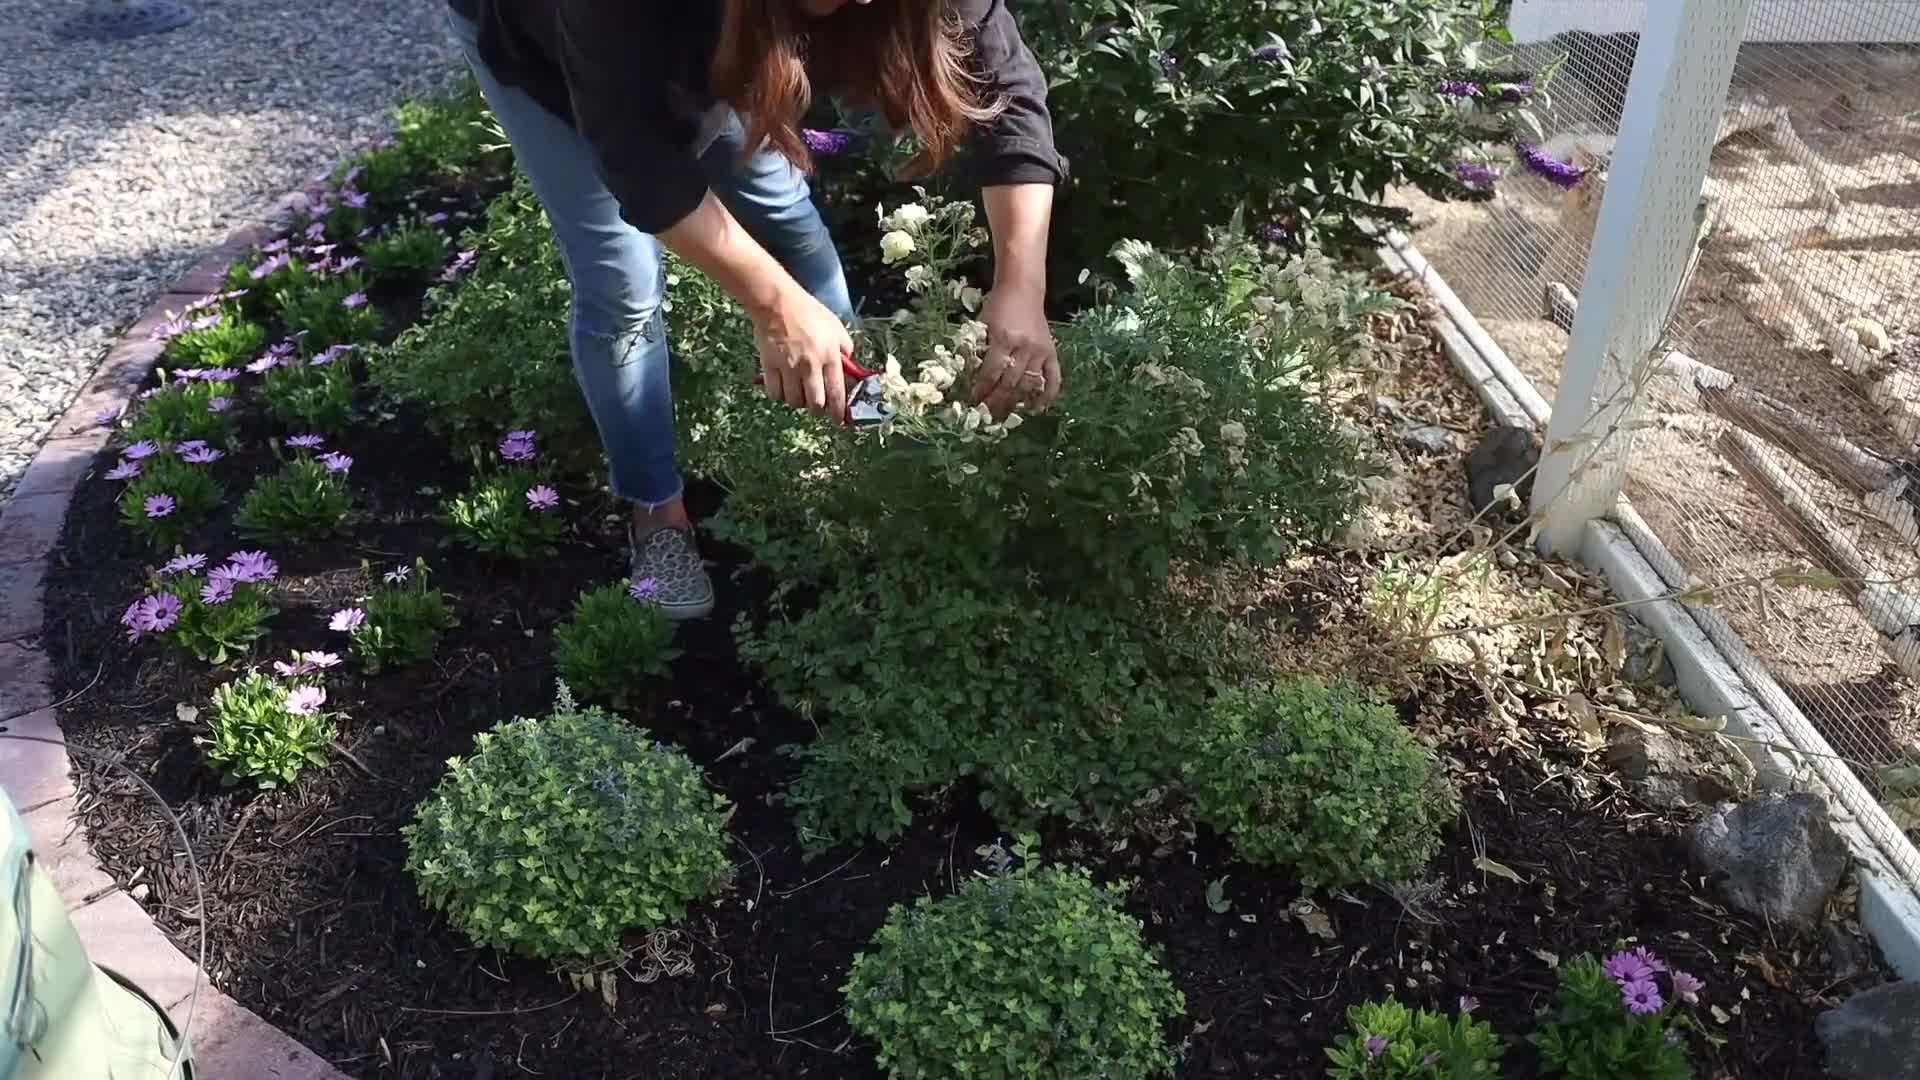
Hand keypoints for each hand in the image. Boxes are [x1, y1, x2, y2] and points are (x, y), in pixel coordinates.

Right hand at [751, 287, 853, 421]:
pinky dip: (779, 395)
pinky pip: (775, 393)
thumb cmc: (808, 312)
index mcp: (830, 356)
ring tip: (798, 393)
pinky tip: (782, 388)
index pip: (837, 392)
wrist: (777, 302)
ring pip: (794, 401)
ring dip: (798, 402)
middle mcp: (811, 365)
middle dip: (818, 410)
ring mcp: (789, 367)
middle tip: (816, 406)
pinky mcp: (770, 366)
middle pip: (815, 402)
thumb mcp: (835, 326)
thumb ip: (844, 348)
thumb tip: (849, 365)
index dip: (838, 411)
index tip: (838, 419)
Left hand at [972, 286, 1059, 420]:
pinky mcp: (1051, 353)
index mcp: (1004, 338)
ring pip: (1029, 384)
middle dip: (997, 401)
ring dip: (1016, 402)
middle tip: (987, 415)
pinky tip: (1038, 408)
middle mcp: (1024, 347)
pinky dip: (1047, 395)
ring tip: (1005, 415)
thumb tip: (970, 378)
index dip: (982, 389)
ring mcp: (1040, 351)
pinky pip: (1053, 378)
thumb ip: (978, 349)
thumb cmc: (998, 307)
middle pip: (1010, 382)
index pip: (992, 372)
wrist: (1022, 290)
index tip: (974, 400)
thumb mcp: (982, 325)